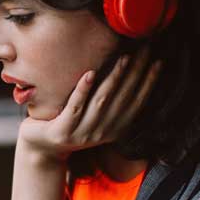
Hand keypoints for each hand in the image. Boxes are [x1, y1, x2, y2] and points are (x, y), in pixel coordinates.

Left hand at [18, 47, 160, 161]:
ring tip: (123, 57)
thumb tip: (128, 71)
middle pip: (122, 99)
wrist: (41, 149)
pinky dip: (83, 90)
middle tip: (144, 50)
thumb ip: (110, 103)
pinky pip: (74, 107)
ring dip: (114, 79)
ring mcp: (81, 133)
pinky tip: (90, 73)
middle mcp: (101, 133)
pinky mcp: (62, 131)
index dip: (148, 83)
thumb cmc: (68, 124)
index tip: (158, 61)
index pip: (136, 104)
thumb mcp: (93, 117)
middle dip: (135, 73)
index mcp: (113, 130)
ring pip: (101, 102)